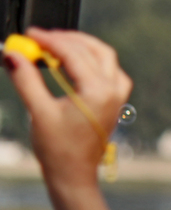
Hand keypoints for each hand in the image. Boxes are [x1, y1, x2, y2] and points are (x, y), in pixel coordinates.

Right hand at [3, 28, 131, 186]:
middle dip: (66, 39)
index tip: (29, 35)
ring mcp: (118, 95)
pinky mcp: (116, 101)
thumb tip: (12, 56)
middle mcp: (114, 90)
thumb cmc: (58, 149)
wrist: (74, 175)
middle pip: (93, 50)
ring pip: (105, 57)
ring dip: (83, 46)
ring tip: (56, 44)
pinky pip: (110, 70)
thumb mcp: (39, 112)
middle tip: (41, 37)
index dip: (49, 40)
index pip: (74, 54)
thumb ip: (26, 80)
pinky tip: (76, 62)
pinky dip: (94, 60)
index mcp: (98, 92)